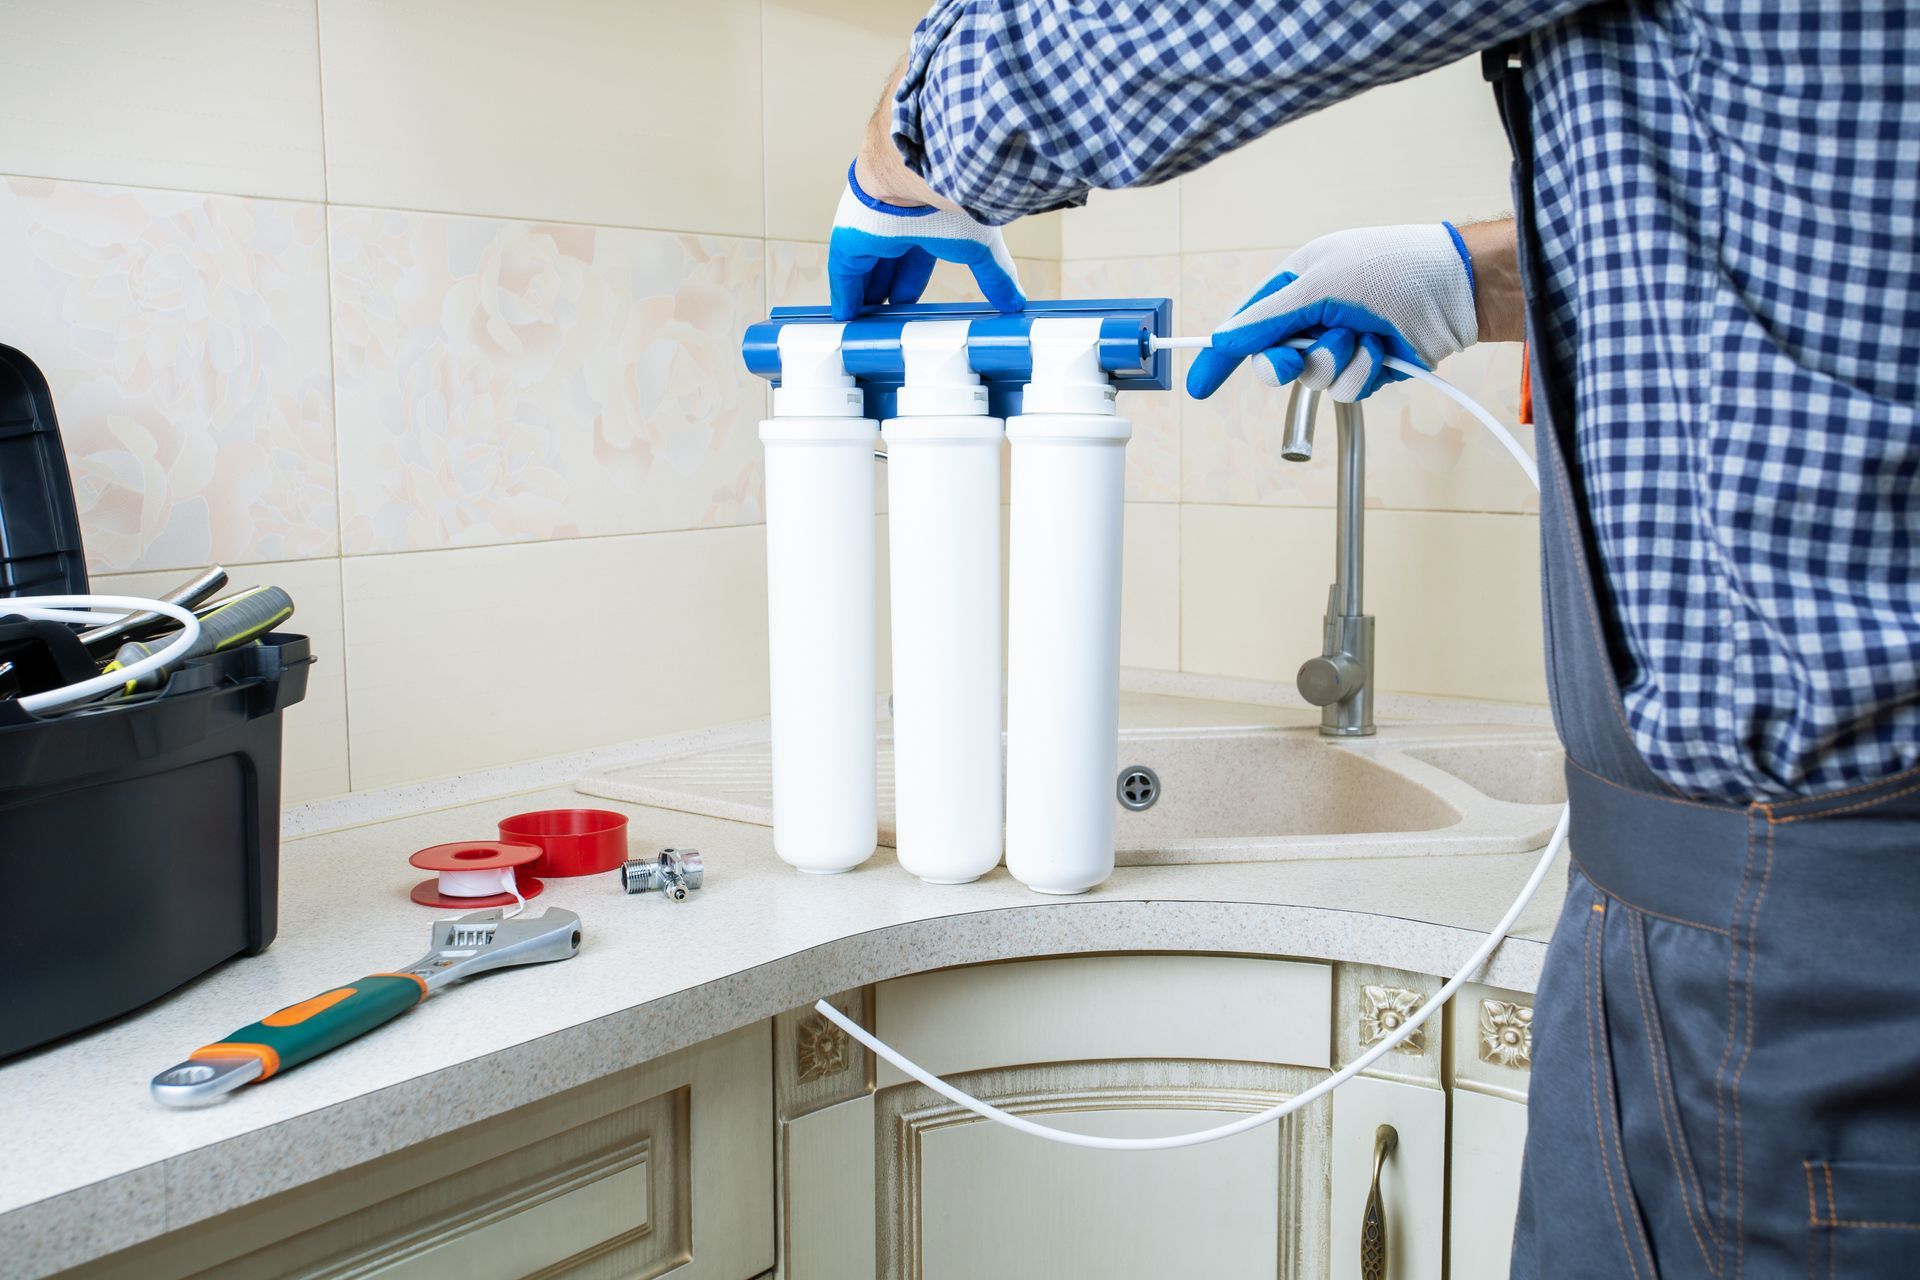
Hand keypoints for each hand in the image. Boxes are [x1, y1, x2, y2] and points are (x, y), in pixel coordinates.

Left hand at [828, 160, 1024, 320]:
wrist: (919, 171)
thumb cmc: (952, 195)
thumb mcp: (979, 245)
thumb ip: (995, 275)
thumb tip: (1017, 300)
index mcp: (925, 219)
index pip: (916, 258)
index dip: (911, 283)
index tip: (910, 304)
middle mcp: (895, 223)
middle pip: (887, 266)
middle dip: (886, 291)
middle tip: (886, 317)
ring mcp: (870, 230)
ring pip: (864, 270)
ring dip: (865, 296)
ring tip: (866, 323)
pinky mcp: (849, 238)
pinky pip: (844, 273)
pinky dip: (845, 295)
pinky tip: (844, 316)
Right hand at [1186, 223, 1477, 401]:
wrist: (1457, 289)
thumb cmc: (1392, 268)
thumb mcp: (1320, 284)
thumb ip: (1267, 317)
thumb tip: (1224, 339)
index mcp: (1297, 283)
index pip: (1246, 324)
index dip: (1223, 354)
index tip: (1199, 386)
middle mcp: (1316, 315)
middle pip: (1275, 361)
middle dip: (1290, 361)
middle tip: (1297, 357)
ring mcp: (1343, 343)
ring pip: (1314, 379)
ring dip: (1338, 361)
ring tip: (1365, 334)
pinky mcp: (1369, 368)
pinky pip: (1347, 388)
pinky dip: (1364, 372)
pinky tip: (1384, 350)